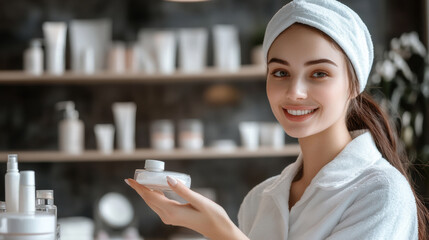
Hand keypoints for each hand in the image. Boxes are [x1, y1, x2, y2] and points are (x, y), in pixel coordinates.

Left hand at [125, 177, 247, 239]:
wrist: (219, 230)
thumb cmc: (212, 216)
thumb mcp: (199, 201)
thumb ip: (183, 190)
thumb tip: (168, 179)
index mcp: (172, 212)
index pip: (150, 196)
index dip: (139, 187)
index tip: (129, 179)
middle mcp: (168, 216)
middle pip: (149, 200)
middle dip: (140, 188)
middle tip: (135, 176)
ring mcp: (170, 218)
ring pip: (153, 203)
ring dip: (147, 191)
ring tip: (143, 179)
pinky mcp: (174, 217)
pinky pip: (159, 205)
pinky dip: (155, 195)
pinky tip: (157, 188)